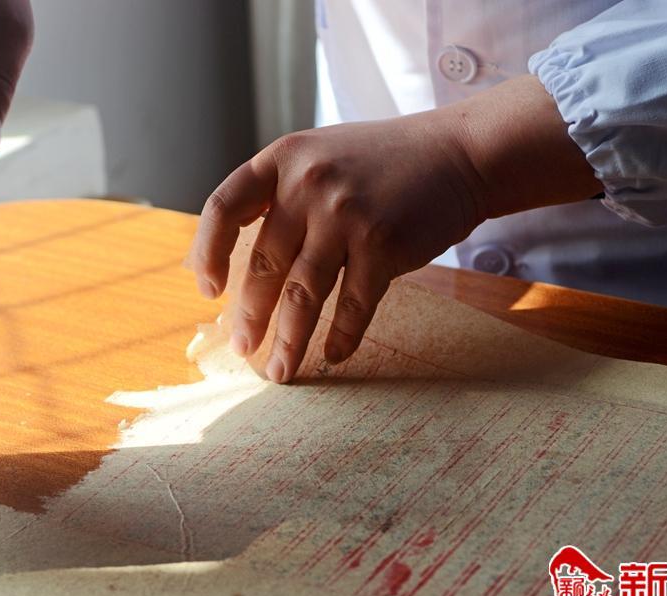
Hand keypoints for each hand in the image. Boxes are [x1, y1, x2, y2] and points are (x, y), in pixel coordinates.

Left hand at [190, 112, 482, 383]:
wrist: (458, 153)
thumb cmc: (383, 163)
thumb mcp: (320, 156)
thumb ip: (281, 193)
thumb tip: (238, 261)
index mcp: (283, 159)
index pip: (224, 209)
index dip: (208, 253)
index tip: (208, 290)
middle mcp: (309, 184)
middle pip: (264, 263)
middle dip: (250, 316)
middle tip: (243, 348)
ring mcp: (347, 214)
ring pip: (304, 293)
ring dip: (289, 340)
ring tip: (280, 370)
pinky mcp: (384, 244)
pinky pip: (353, 304)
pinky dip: (342, 336)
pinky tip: (333, 356)